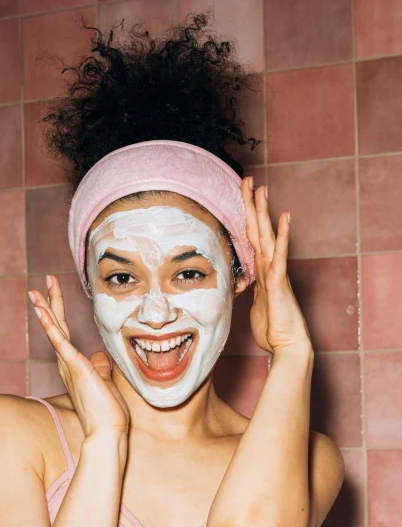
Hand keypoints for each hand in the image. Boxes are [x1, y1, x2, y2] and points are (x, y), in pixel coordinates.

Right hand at [28, 275, 129, 436]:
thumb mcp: (105, 383)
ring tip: (35, 292)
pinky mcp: (75, 367)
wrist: (107, 432)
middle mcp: (67, 364)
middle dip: (49, 304)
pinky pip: (60, 342)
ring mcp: (69, 365)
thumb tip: (99, 357)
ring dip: (45, 309)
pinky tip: (42, 311)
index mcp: (74, 366)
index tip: (52, 296)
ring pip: (55, 331)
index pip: (64, 334)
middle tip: (40, 284)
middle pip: (57, 327)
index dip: (58, 313)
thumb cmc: (106, 413)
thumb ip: (100, 368)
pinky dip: (50, 325)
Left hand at [241, 178, 312, 354]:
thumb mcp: (255, 305)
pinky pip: (281, 255)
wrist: (287, 346)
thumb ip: (251, 291)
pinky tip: (285, 217)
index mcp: (262, 272)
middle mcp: (270, 267)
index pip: (251, 239)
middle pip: (258, 230)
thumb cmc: (272, 329)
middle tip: (248, 180)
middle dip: (252, 205)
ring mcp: (276, 273)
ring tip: (263, 189)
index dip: (245, 217)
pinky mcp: (279, 282)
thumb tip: (244, 285)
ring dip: (264, 212)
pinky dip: (283, 235)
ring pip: (268, 236)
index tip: (240, 196)